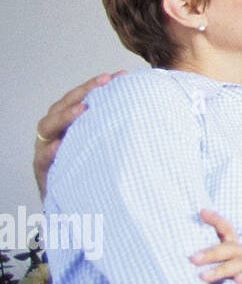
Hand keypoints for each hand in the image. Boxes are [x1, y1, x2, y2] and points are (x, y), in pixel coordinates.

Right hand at [33, 72, 123, 197]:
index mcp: (72, 125)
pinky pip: (43, 160)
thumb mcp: (112, 147)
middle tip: (104, 83)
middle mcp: (57, 134)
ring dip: (65, 117)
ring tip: (82, 110)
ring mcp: (47, 151)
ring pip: (48, 127)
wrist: (85, 208)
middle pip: (63, 106)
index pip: (81, 98)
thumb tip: (155, 106)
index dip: (96, 85)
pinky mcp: (45, 172)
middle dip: (83, 92)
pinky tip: (58, 146)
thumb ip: (121, 128)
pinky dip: (50, 152)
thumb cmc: (101, 172)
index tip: (119, 75)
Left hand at [189, 208, 241, 283]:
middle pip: (230, 248)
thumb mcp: (231, 277)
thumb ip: (215, 272)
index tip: (202, 212)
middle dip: (211, 253)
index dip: (216, 220)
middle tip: (192, 259)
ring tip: (204, 277)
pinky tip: (237, 280)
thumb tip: (188, 269)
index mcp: (240, 252)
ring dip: (222, 269)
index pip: (228, 231)